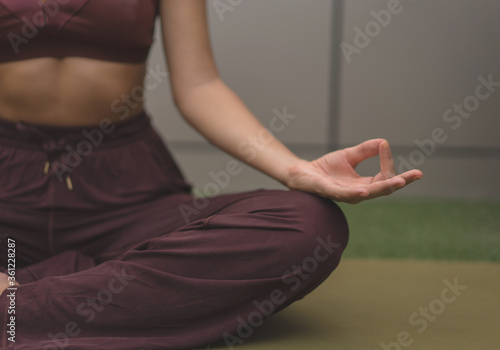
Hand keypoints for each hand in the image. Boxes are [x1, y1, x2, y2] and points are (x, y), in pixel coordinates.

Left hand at [285, 139, 422, 203]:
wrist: (302, 173)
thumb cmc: (325, 168)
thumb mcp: (349, 156)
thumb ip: (366, 151)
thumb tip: (384, 142)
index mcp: (364, 185)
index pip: (384, 177)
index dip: (388, 162)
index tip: (386, 146)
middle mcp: (358, 193)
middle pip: (384, 189)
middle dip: (401, 181)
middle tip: (417, 175)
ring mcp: (345, 194)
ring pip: (369, 193)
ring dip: (385, 187)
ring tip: (399, 182)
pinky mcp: (330, 192)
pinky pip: (345, 194)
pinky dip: (356, 193)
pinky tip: (365, 191)